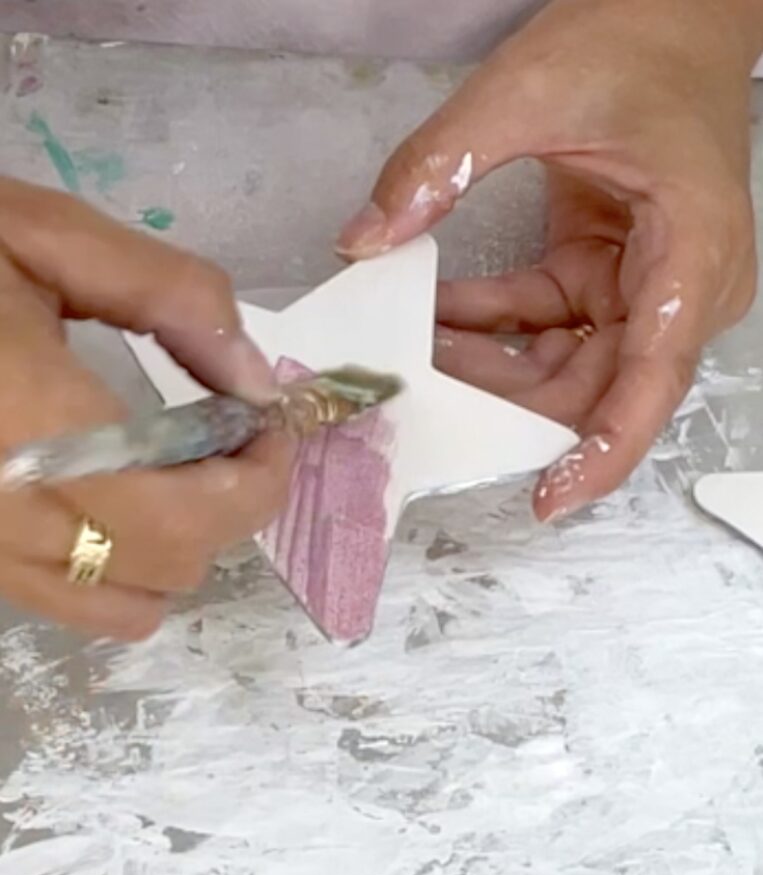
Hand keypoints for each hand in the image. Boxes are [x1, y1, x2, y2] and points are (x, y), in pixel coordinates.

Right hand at [0, 177, 291, 638]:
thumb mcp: (48, 237)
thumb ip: (171, 296)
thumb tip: (255, 380)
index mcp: (29, 422)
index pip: (189, 511)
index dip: (261, 479)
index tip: (270, 425)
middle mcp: (1, 511)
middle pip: (171, 564)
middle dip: (231, 505)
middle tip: (231, 438)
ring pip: (125, 606)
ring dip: (179, 548)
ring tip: (175, 474)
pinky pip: (68, 604)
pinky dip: (120, 572)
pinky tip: (113, 504)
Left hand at [337, 0, 761, 520]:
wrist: (674, 13)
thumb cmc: (635, 40)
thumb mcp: (529, 89)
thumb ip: (443, 163)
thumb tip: (365, 240)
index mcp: (693, 250)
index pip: (653, 379)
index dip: (603, 449)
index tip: (551, 497)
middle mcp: (682, 287)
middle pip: (599, 386)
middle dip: (509, 398)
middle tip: (425, 397)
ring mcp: (647, 287)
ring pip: (568, 366)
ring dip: (493, 366)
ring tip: (418, 351)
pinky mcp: (610, 277)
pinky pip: (549, 327)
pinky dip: (495, 328)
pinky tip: (440, 316)